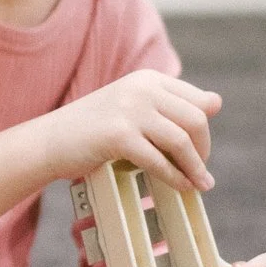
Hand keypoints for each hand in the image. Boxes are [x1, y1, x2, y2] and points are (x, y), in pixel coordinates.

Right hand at [39, 69, 222, 194]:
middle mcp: (141, 88)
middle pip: (196, 120)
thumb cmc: (92, 130)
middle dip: (203, 150)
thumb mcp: (132, 108)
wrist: (49, 141)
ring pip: (181, 141)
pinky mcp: (118, 135)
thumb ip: (169, 105)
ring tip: (200, 185)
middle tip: (200, 172)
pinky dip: (175, 178)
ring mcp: (129, 110)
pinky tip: (181, 188)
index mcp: (148, 79)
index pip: (198, 101)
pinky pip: (159, 160)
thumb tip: (216, 102)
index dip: (205, 130)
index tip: (199, 151)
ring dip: (195, 168)